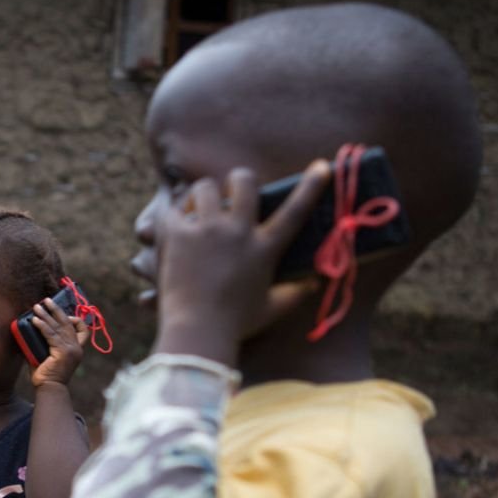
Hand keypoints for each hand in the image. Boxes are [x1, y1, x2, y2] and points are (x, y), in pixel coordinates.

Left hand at [29, 298, 88, 388]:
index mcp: (76, 350)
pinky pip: (51, 335)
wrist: (49, 389)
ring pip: (58, 327)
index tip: (64, 314)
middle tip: (46, 300)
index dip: (76, 319)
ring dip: (46, 315)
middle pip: (68, 323)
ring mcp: (71, 350)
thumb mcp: (48, 356)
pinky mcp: (62, 352)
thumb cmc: (46, 375)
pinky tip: (34, 320)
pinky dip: (42, 326)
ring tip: (36, 307)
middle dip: (56, 310)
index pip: (83, 331)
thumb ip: (45, 345)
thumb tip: (31, 332)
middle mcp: (76, 348)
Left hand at [137, 162, 330, 361]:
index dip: (310, 186)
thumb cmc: (236, 324)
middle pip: (243, 181)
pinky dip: (176, 213)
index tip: (322, 166)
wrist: (196, 330)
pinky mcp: (177, 235)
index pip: (294, 211)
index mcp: (264, 248)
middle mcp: (237, 232)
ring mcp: (206, 230)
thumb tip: (316, 281)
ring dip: (203, 194)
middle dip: (240, 179)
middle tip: (233, 189)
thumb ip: (296, 293)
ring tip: (200, 207)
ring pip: (205, 187)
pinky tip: (177, 223)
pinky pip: (175, 208)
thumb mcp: (272, 309)